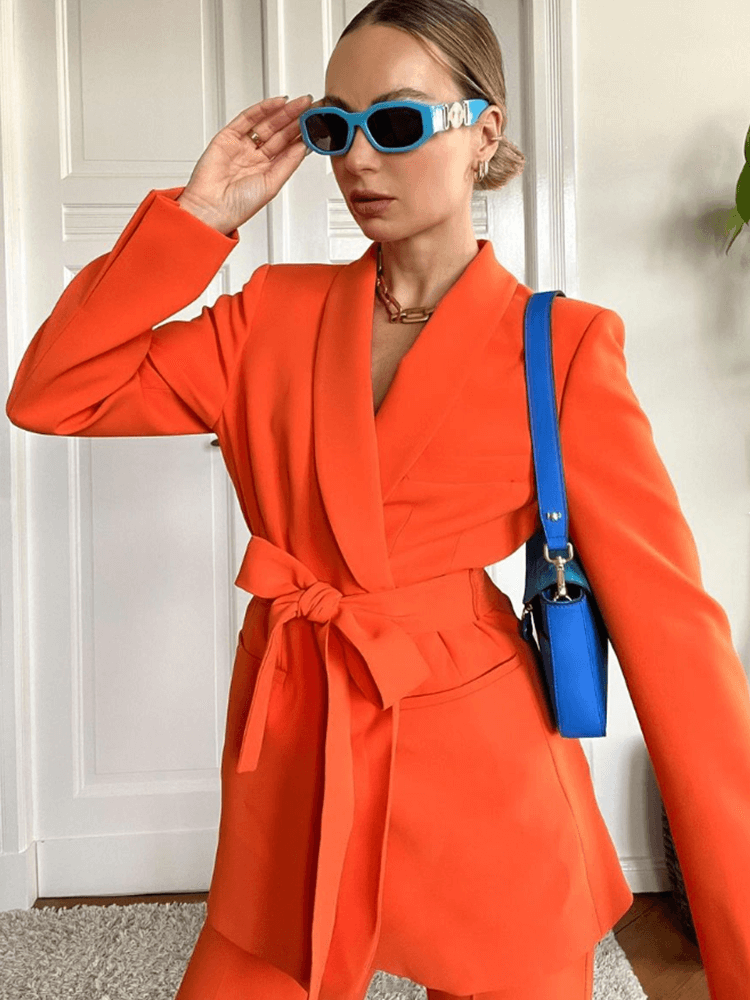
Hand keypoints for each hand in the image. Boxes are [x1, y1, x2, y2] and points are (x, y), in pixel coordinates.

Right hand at [177, 94, 314, 234]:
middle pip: (279, 133)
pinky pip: (247, 118)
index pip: (288, 148)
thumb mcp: (272, 184)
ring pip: (266, 123)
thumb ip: (288, 163)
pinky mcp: (228, 136)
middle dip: (296, 120)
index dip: (302, 135)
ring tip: (301, 103)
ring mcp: (242, 146)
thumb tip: (304, 146)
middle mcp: (256, 157)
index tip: (316, 125)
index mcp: (267, 171)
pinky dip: (263, 109)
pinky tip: (278, 103)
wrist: (212, 207)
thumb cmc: (239, 205)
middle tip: (312, 108)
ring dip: (284, 112)